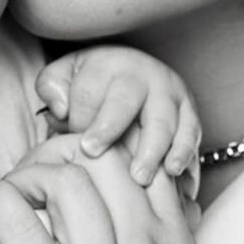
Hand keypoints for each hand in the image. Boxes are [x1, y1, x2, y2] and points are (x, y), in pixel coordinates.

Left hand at [0, 135, 192, 243]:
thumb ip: (145, 221)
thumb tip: (121, 150)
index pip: (137, 154)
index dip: (92, 147)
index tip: (64, 168)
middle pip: (100, 157)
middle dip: (56, 154)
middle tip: (30, 180)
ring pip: (63, 176)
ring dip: (25, 175)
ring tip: (12, 200)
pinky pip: (15, 208)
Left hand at [36, 47, 200, 184]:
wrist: (134, 71)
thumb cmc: (92, 82)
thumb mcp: (64, 74)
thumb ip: (51, 87)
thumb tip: (60, 108)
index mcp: (108, 65)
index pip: (89, 92)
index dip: (82, 120)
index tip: (81, 146)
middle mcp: (143, 75)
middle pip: (127, 102)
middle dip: (112, 129)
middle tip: (99, 156)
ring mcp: (171, 93)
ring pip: (164, 121)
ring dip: (152, 151)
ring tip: (140, 178)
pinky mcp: (190, 112)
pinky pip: (192, 134)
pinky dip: (184, 157)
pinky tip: (174, 177)